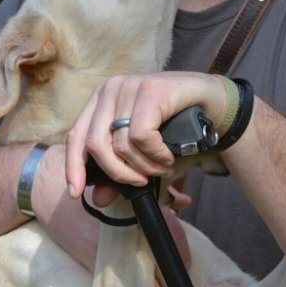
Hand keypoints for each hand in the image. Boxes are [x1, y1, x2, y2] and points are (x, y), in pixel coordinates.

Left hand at [65, 71, 226, 204]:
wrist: (212, 103)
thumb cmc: (175, 127)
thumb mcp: (141, 152)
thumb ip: (117, 172)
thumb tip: (97, 199)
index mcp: (101, 101)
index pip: (76, 137)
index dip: (73, 167)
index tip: (75, 193)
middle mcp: (110, 89)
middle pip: (95, 144)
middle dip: (117, 173)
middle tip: (140, 182)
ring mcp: (130, 87)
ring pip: (120, 144)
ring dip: (144, 167)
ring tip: (162, 167)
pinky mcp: (150, 91)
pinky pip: (141, 136)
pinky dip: (156, 155)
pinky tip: (168, 156)